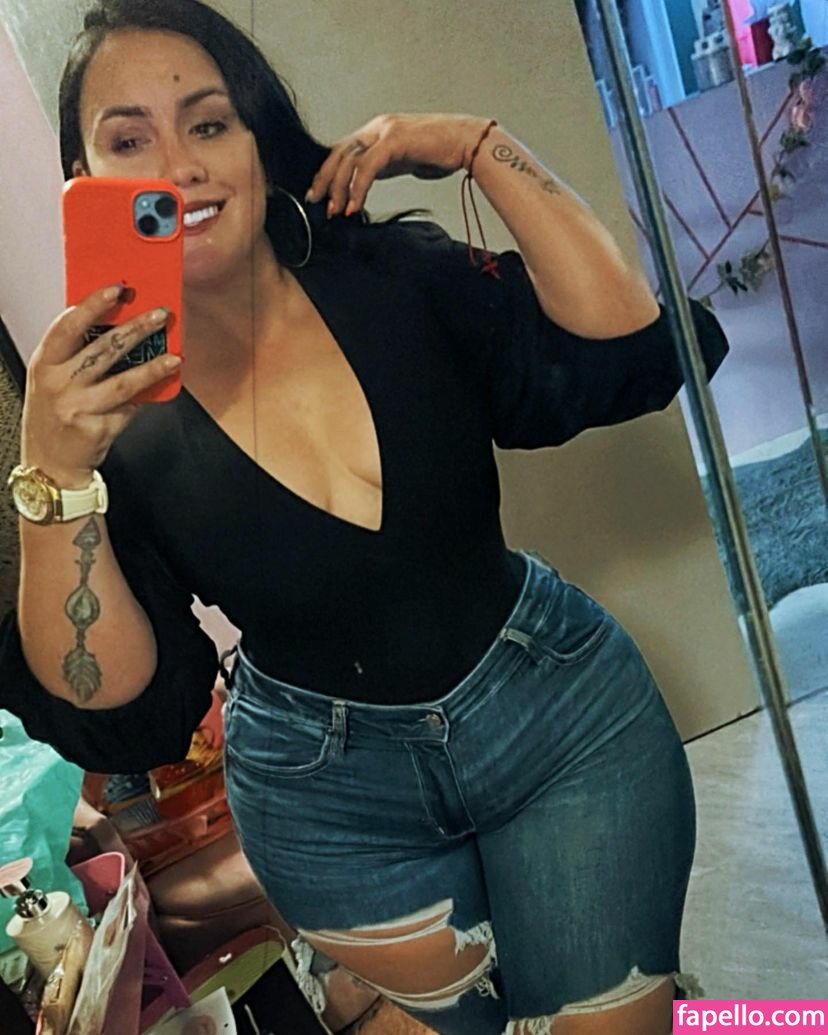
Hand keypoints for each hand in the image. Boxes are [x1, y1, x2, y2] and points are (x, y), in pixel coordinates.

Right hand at [21, 286, 181, 486]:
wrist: (50, 463)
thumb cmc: (54, 414)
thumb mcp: (53, 378)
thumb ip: (76, 353)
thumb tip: (119, 322)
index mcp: (45, 363)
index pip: (68, 325)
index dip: (93, 304)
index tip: (117, 289)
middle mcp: (58, 383)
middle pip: (102, 349)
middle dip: (136, 328)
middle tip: (160, 315)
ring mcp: (78, 407)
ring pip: (123, 381)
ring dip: (153, 366)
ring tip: (173, 356)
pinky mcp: (97, 427)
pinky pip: (129, 406)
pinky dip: (147, 395)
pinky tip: (163, 384)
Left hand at [306, 113, 491, 217]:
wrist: (469, 142)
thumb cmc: (441, 153)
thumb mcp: (404, 160)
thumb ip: (384, 166)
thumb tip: (366, 181)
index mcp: (376, 131)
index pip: (342, 151)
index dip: (328, 173)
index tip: (319, 195)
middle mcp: (377, 127)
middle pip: (339, 153)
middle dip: (326, 181)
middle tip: (317, 203)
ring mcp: (385, 130)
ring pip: (349, 159)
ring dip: (340, 188)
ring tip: (337, 210)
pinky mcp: (395, 140)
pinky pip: (368, 166)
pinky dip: (358, 188)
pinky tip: (355, 206)